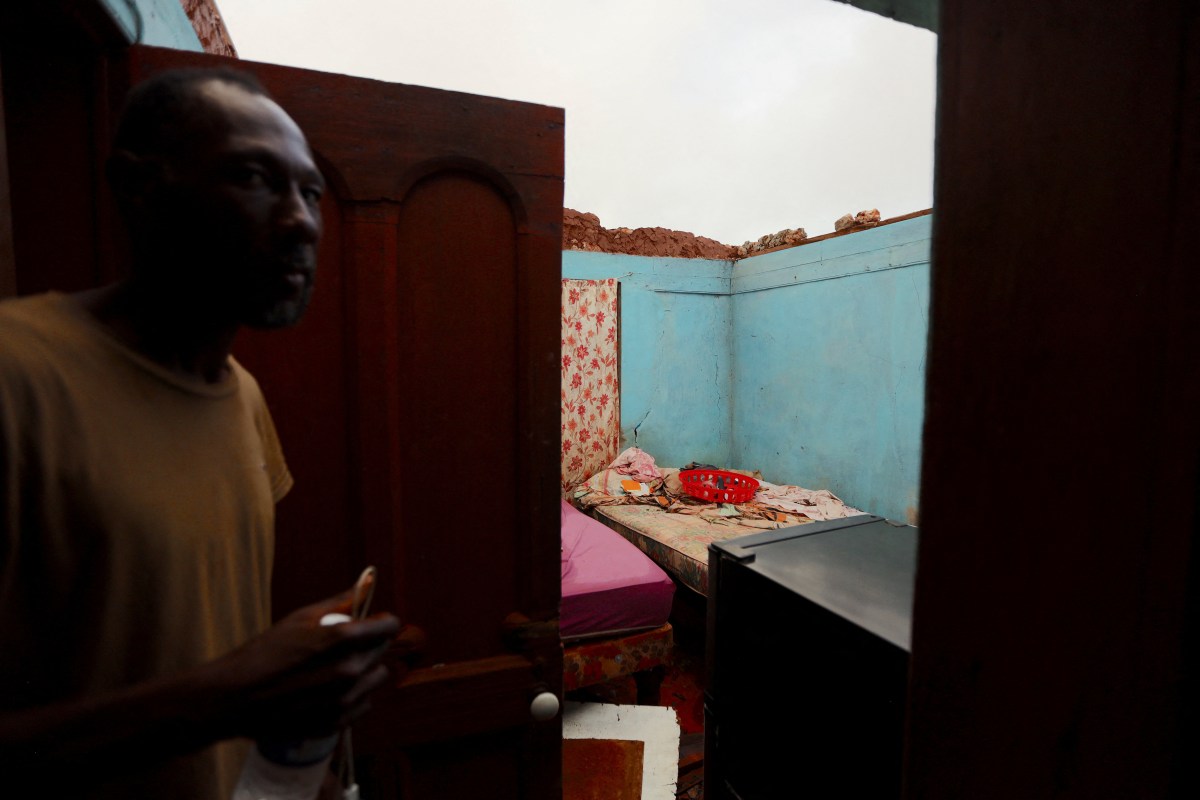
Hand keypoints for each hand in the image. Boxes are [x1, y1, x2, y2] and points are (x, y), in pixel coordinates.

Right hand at [202, 591, 400, 740]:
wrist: (234, 698)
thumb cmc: (265, 653)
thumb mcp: (301, 618)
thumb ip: (340, 602)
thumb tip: (366, 583)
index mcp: (343, 640)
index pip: (389, 626)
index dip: (382, 622)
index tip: (373, 622)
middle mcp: (350, 670)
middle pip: (382, 651)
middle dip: (370, 644)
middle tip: (345, 644)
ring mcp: (345, 700)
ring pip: (376, 679)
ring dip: (364, 671)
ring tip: (337, 668)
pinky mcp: (337, 722)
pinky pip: (363, 704)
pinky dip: (353, 696)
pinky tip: (331, 691)